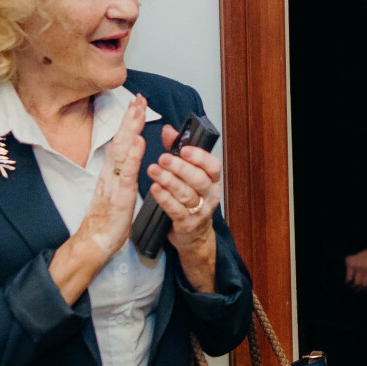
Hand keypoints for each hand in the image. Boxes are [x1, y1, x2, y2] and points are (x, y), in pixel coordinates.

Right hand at [76, 94, 147, 257]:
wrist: (94, 241)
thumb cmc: (108, 219)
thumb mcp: (118, 190)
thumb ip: (123, 173)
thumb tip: (129, 156)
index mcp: (112, 172)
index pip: (122, 141)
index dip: (129, 122)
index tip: (136, 105)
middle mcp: (111, 173)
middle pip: (121, 140)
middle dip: (130, 118)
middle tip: (138, 98)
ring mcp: (114, 182)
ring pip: (123, 151)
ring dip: (131, 129)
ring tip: (138, 111)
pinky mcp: (120, 195)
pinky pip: (127, 173)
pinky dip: (133, 156)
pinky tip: (138, 142)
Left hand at [147, 122, 223, 292]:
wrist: (193, 235)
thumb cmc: (189, 200)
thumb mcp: (187, 175)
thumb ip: (177, 150)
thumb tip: (169, 130)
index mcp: (212, 180)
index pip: (212, 165)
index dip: (199, 156)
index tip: (184, 148)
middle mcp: (210, 195)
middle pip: (198, 179)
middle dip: (180, 167)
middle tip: (163, 158)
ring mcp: (200, 211)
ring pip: (186, 194)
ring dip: (169, 181)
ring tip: (153, 170)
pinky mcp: (187, 224)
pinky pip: (176, 210)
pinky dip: (164, 198)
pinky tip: (154, 189)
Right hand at [344, 247, 366, 290]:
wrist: (358, 241)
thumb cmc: (365, 251)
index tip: (364, 291)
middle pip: (364, 284)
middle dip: (360, 290)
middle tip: (356, 291)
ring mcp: (359, 267)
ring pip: (357, 283)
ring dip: (353, 287)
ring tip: (351, 287)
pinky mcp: (350, 266)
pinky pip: (349, 278)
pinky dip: (347, 282)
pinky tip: (346, 282)